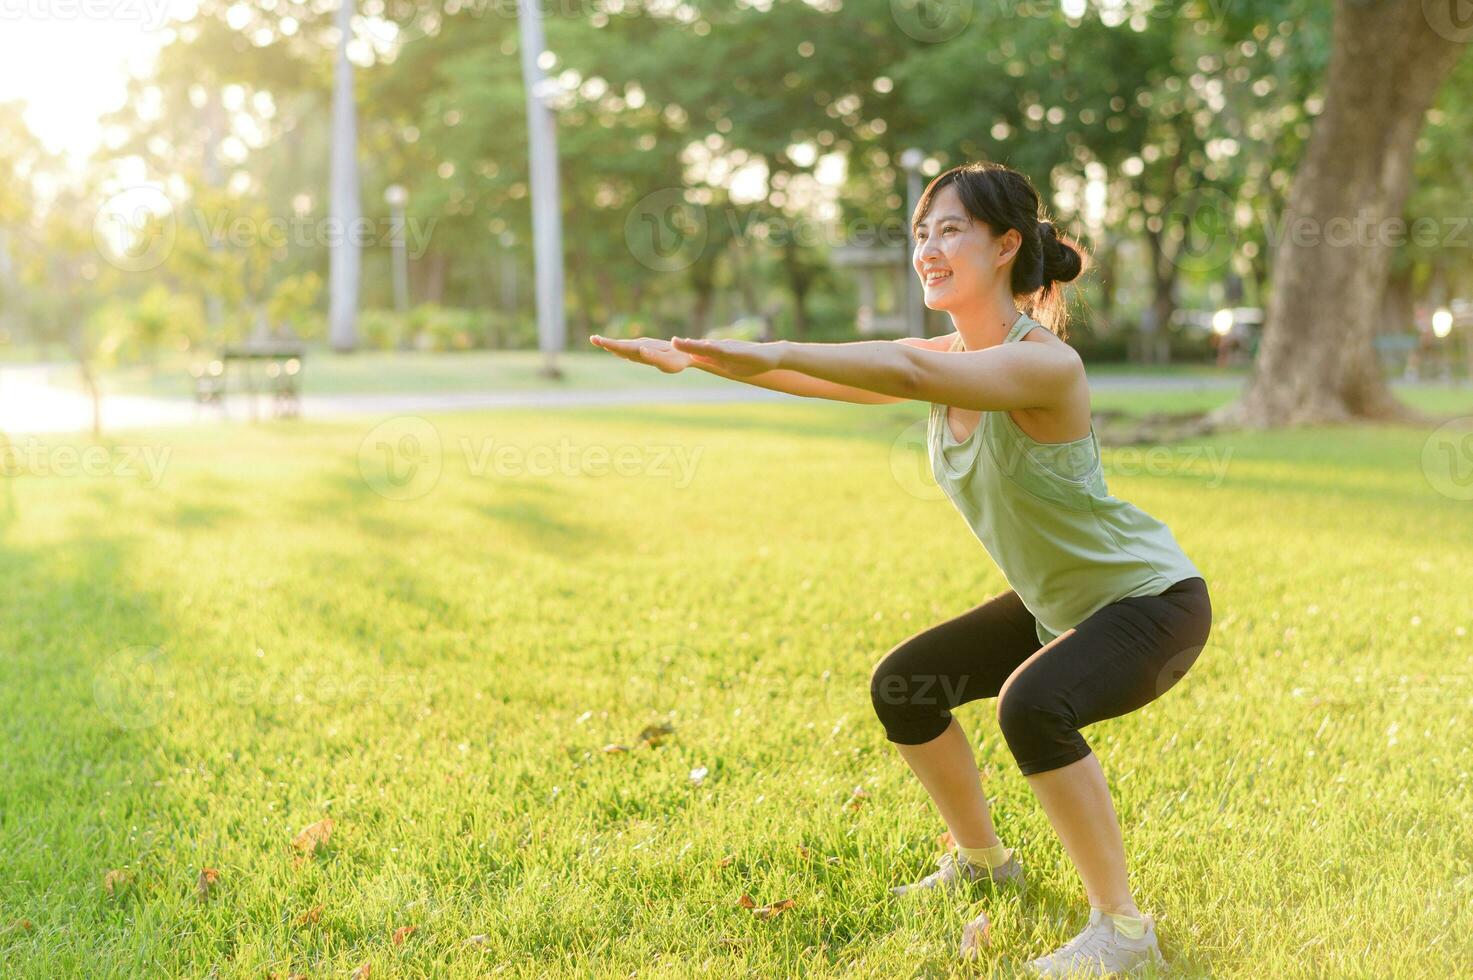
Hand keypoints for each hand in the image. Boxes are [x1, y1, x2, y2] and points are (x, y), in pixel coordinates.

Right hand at [588, 335, 692, 373]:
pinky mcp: (648, 350)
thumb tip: (639, 350)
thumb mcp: (667, 362)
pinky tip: (619, 351)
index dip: (609, 344)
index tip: (596, 339)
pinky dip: (622, 349)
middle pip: (621, 345)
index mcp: (643, 349)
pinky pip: (632, 349)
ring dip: (613, 345)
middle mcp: (642, 346)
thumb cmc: (679, 361)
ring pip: (625, 346)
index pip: (622, 346)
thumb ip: (653, 356)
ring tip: (601, 342)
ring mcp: (645, 347)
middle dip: (607, 343)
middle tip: (593, 339)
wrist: (690, 353)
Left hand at [669, 336, 783, 376]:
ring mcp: (732, 350)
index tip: (671, 345)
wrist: (774, 355)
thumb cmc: (751, 360)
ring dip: (697, 345)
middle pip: (701, 347)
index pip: (697, 351)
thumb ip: (712, 358)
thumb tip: (694, 356)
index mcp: (718, 354)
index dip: (684, 348)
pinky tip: (708, 347)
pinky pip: (727, 352)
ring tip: (681, 342)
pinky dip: (716, 350)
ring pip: (711, 347)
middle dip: (686, 345)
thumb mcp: (728, 363)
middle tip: (671, 341)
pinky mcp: (742, 353)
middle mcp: (723, 349)